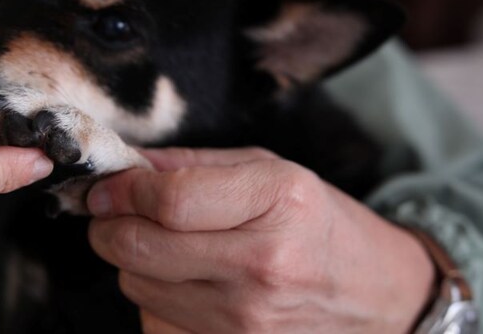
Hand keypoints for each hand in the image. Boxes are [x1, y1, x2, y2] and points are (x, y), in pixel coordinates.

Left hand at [87, 148, 433, 332]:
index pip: (168, 201)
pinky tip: (183, 279)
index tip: (105, 186)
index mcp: (278, 201)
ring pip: (138, 286)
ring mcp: (249, 318)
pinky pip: (157, 320)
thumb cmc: (320, 223)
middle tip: (112, 210)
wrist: (376, 295)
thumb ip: (193, 164)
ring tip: (161, 243)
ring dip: (133, 260)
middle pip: (140, 248)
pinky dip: (155, 296)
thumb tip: (125, 166)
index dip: (121, 190)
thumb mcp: (271, 169)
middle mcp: (263, 264)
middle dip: (109, 225)